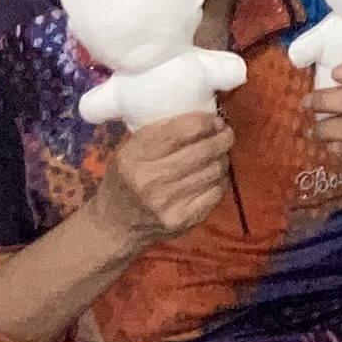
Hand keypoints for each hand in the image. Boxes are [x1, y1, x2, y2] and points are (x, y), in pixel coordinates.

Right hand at [88, 111, 236, 248]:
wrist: (115, 226)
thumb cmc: (125, 180)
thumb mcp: (129, 151)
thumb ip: (158, 133)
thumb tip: (202, 115)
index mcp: (134, 156)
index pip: (179, 131)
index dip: (204, 122)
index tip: (215, 119)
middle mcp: (149, 179)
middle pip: (202, 151)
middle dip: (222, 138)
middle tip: (226, 133)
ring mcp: (167, 202)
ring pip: (213, 171)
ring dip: (223, 158)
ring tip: (220, 154)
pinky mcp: (183, 220)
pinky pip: (216, 193)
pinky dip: (221, 181)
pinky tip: (215, 176)